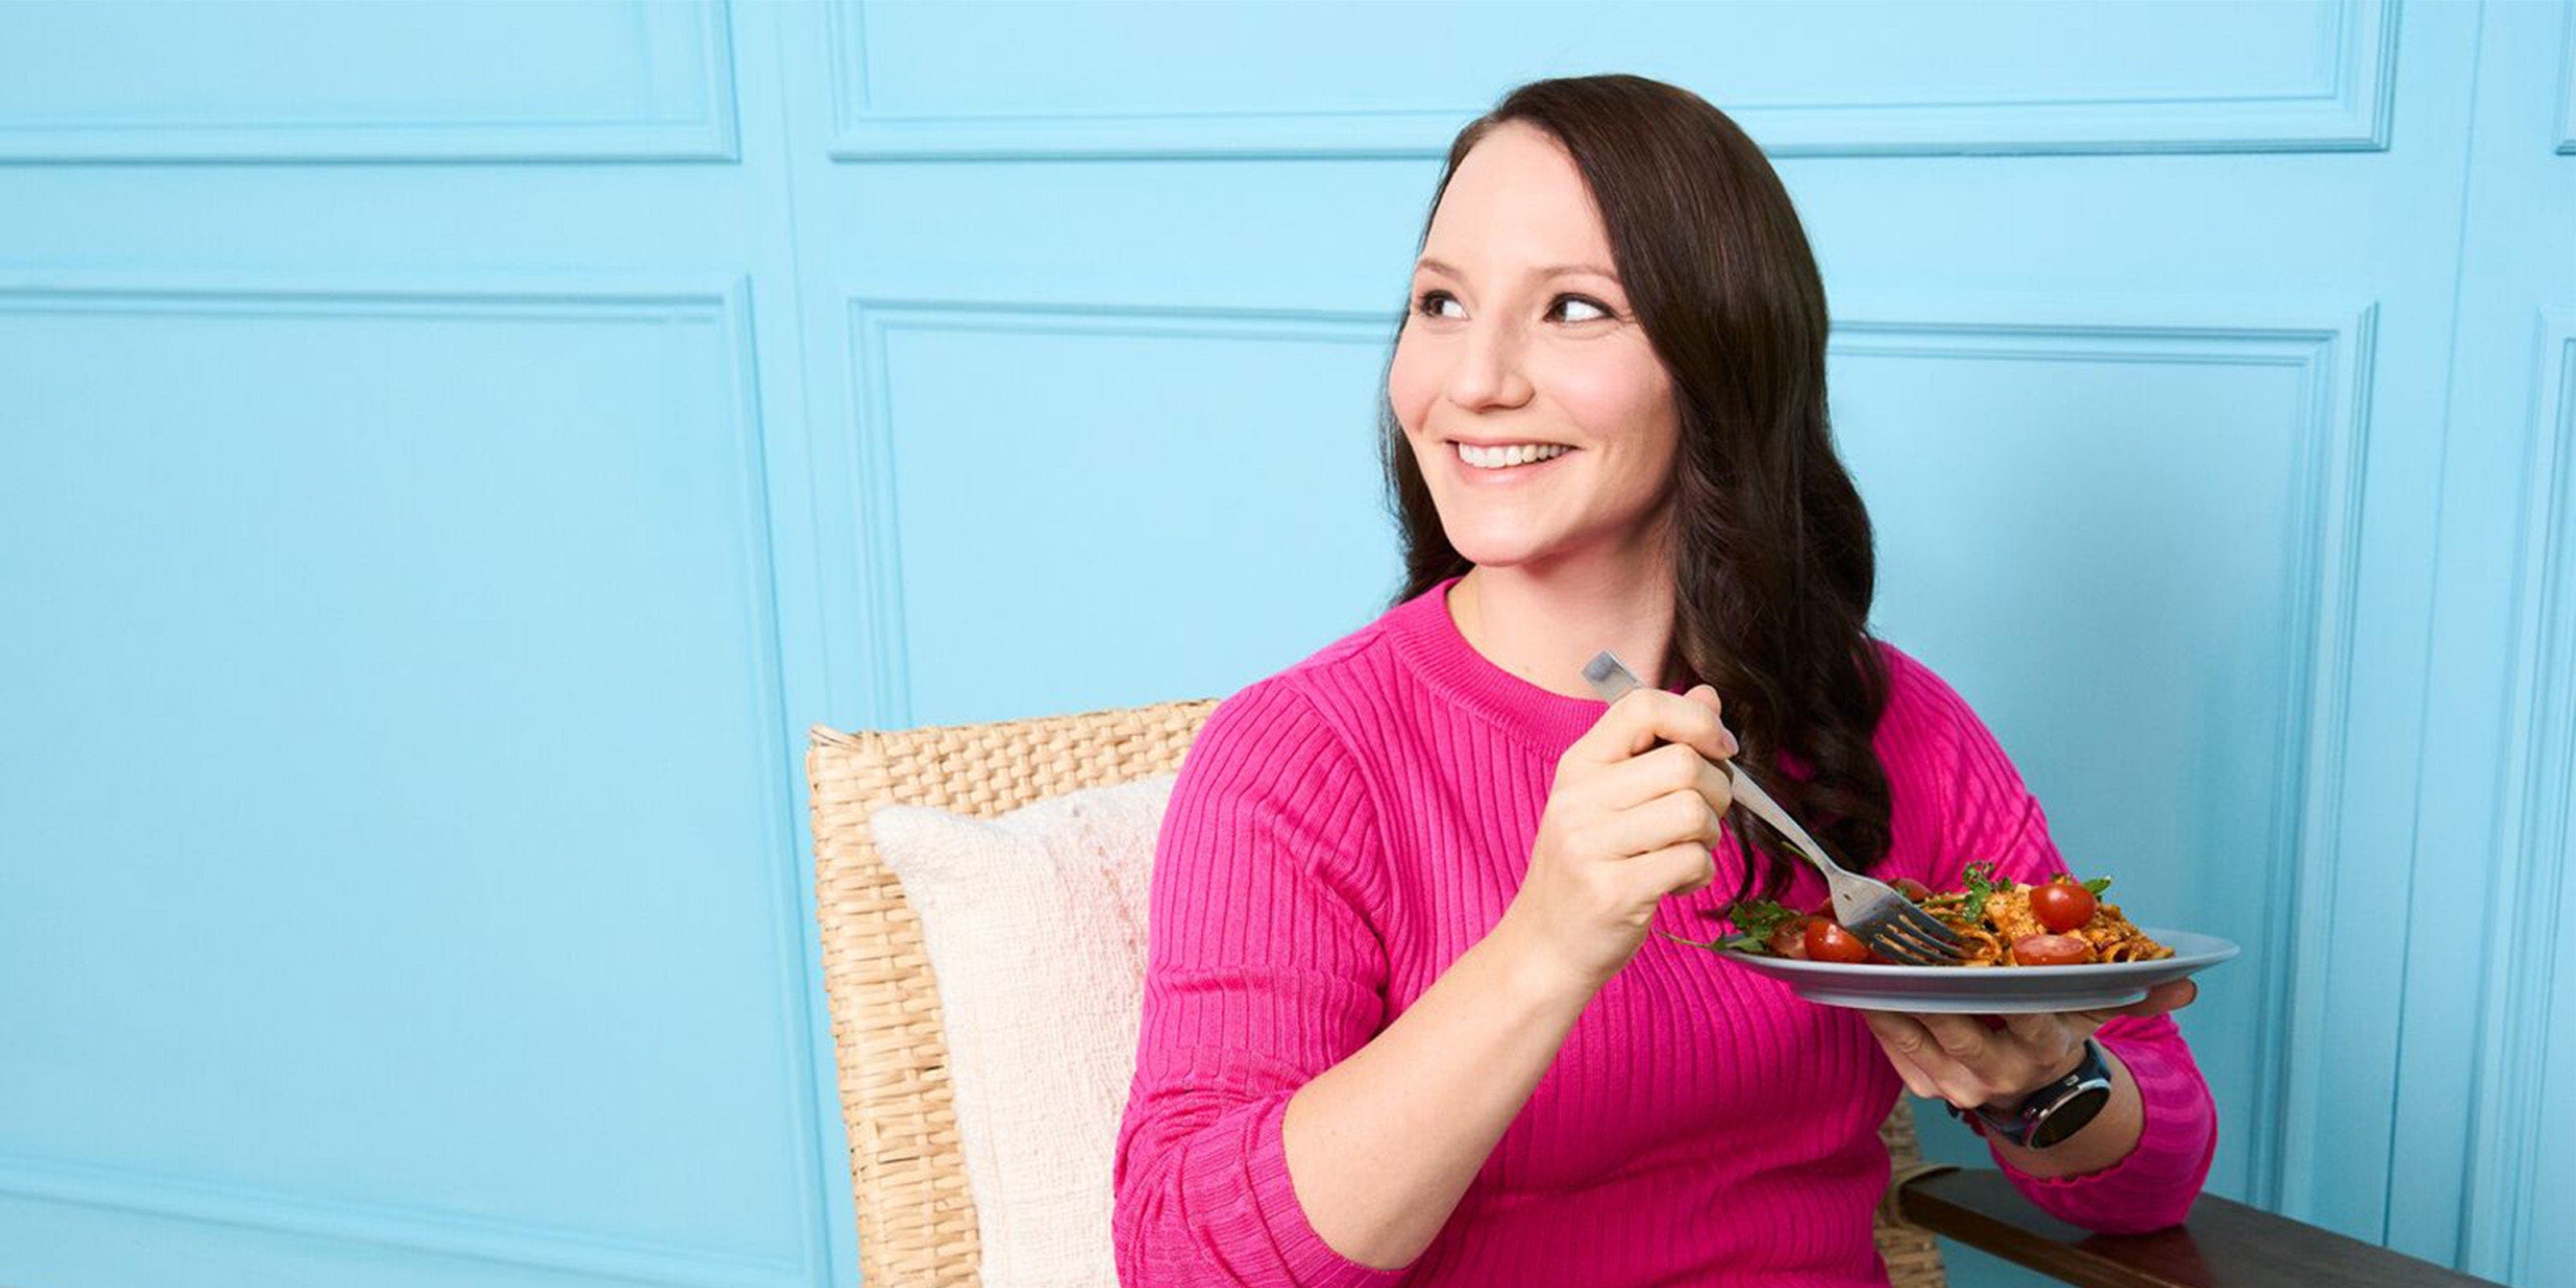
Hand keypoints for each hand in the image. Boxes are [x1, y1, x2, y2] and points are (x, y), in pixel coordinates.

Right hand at [1495, 683, 1737, 998]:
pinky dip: (1700, 873)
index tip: (1718, 747)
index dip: (1695, 719)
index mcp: (1578, 766)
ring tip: (1685, 852)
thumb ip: (1657, 745)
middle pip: (1684, 763)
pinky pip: (1691, 861)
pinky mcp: (1613, 891)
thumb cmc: (1587, 868)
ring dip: (1710, 836)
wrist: (1544, 946)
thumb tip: (1707, 696)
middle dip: (1717, 791)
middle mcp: (1578, 800)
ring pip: (1694, 812)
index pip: (1642, 706)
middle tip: (1702, 819)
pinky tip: (1676, 883)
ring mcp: (1591, 846)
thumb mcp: (1609, 798)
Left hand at [1860, 979, 2196, 1109]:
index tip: (1978, 960)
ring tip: (1862, 949)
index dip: (2004, 993)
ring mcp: (1955, 1084)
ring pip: (1912, 1032)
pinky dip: (1874, 1008)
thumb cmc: (2055, 1028)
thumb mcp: (2093, 1012)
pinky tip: (1856, 975)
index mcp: (2042, 1048)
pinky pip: (1891, 1043)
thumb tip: (2189, 982)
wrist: (2030, 1092)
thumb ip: (2131, 993)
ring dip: (1884, 991)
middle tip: (1894, 940)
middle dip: (1923, 983)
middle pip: (1954, 1024)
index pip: (2027, 1020)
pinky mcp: (1922, 1085)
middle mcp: (1997, 1073)